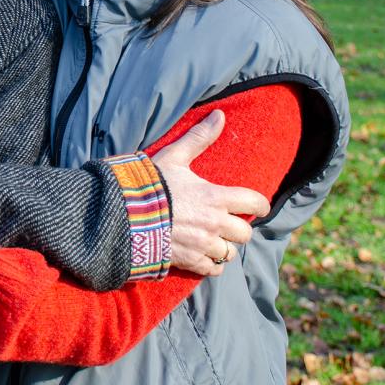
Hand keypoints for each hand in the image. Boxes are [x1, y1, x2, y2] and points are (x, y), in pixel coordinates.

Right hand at [152, 110, 271, 276]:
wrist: (124, 216)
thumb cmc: (150, 184)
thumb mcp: (174, 157)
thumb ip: (199, 138)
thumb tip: (219, 115)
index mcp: (216, 197)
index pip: (254, 203)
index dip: (260, 204)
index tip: (257, 205)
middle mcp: (215, 224)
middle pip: (245, 233)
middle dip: (240, 228)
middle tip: (229, 223)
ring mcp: (203, 245)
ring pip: (229, 252)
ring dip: (225, 247)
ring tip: (215, 240)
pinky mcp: (189, 261)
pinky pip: (213, 269)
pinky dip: (212, 265)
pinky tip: (205, 257)